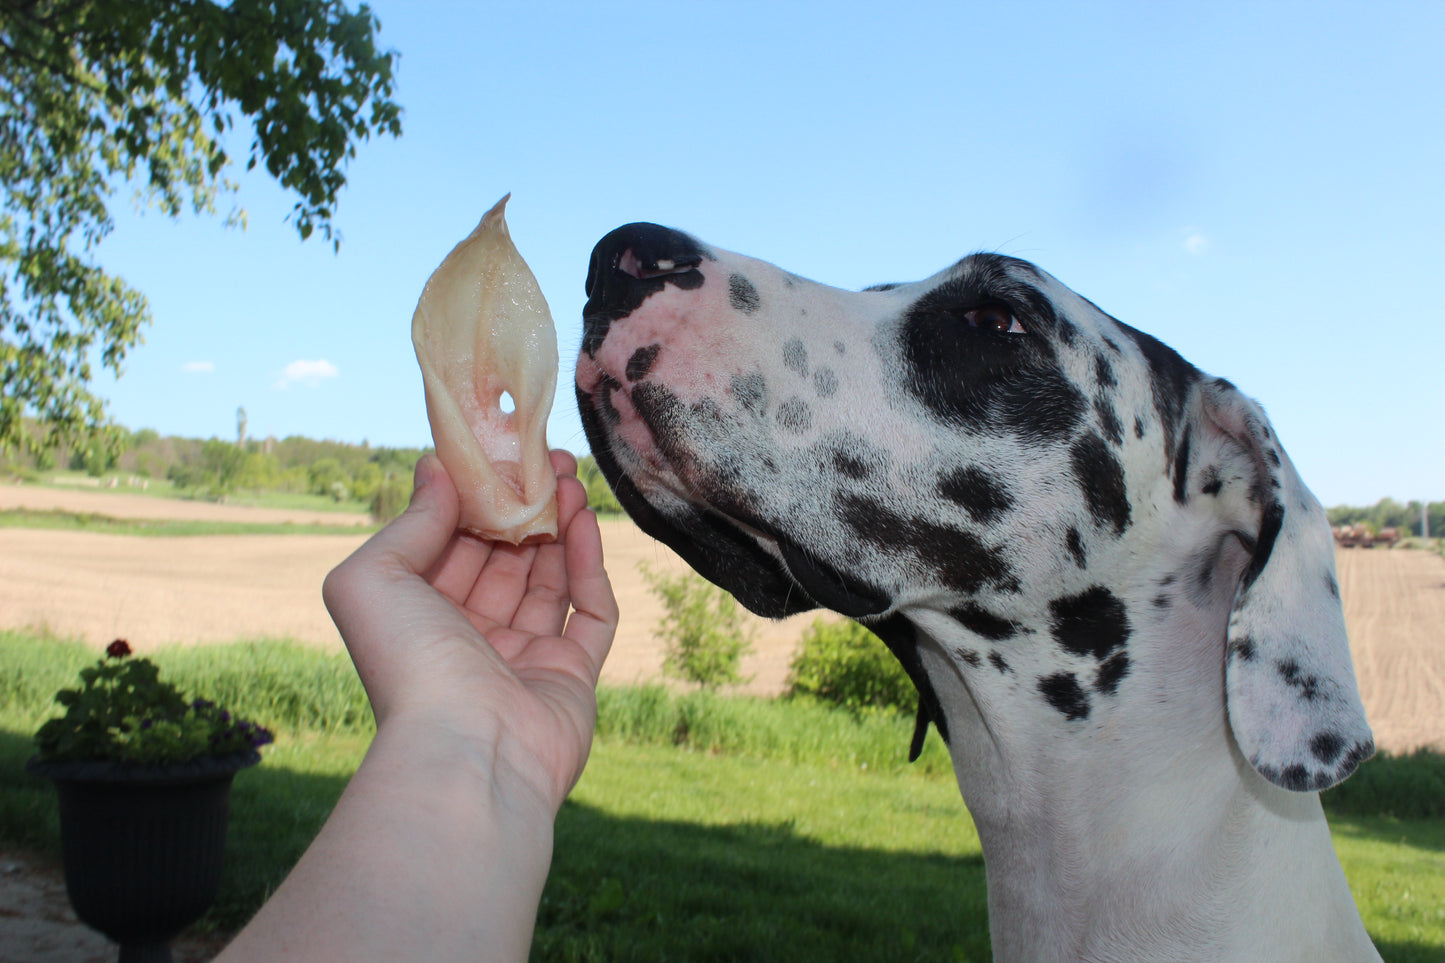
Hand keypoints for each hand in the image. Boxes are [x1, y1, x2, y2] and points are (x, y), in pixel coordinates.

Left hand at [322, 451, 617, 812]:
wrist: (467, 752)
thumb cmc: (409, 665)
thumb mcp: (374, 578)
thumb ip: (409, 521)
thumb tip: (436, 469)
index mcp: (419, 620)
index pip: (450, 546)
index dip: (473, 498)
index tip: (495, 453)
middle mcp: (470, 640)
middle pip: (503, 558)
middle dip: (522, 504)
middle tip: (545, 457)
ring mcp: (524, 660)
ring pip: (548, 578)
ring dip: (559, 524)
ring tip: (569, 475)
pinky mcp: (573, 677)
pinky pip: (589, 611)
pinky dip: (589, 564)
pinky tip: (585, 519)